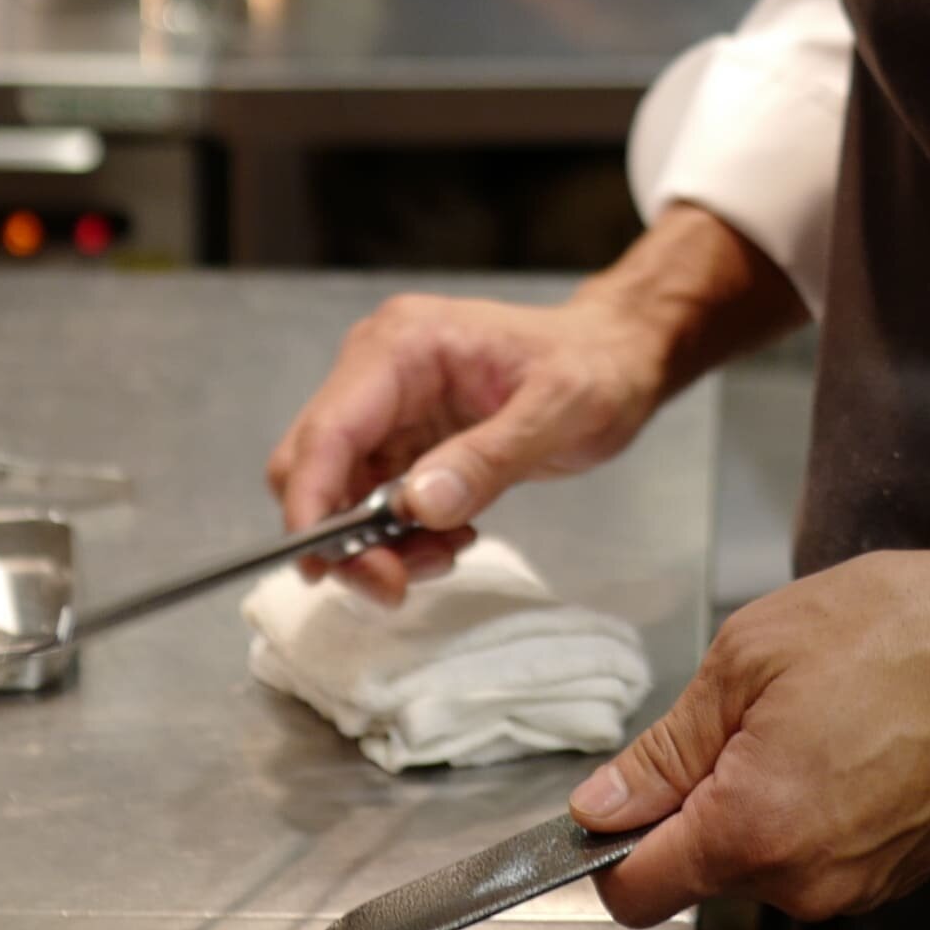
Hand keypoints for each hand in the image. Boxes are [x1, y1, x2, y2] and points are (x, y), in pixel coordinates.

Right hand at [261, 207, 794, 601]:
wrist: (616, 359)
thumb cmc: (595, 368)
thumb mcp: (558, 411)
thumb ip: (489, 459)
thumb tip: (419, 507)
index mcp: (402, 346)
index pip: (327, 431)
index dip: (313, 503)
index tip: (325, 566)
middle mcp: (379, 372)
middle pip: (315, 468)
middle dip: (345, 537)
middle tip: (397, 584)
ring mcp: (388, 408)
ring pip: (340, 495)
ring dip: (376, 545)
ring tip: (447, 554)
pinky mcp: (403, 441)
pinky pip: (373, 503)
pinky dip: (399, 537)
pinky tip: (452, 538)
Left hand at [573, 547, 929, 926]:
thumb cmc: (895, 631)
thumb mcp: (749, 657)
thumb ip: (666, 749)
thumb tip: (600, 807)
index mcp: (751, 831)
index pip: (635, 893)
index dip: (610, 846)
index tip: (625, 795)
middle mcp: (802, 884)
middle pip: (698, 876)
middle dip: (699, 809)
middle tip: (750, 718)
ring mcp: (856, 888)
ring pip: (760, 867)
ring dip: (758, 807)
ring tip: (812, 723)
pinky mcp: (895, 877)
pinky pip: (816, 859)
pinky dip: (812, 813)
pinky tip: (851, 746)